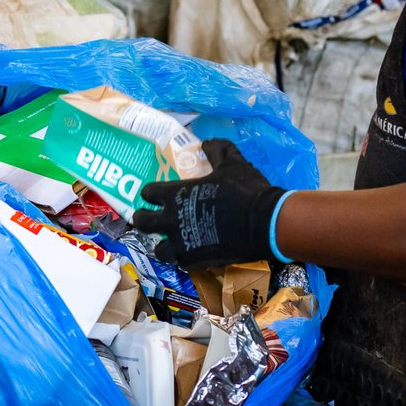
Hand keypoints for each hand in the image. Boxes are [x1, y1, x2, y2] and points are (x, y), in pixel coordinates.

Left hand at [134, 139, 287, 266]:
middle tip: (151, 219)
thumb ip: (218, 150)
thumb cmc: (245, 190)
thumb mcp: (232, 163)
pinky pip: (180, 263)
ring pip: (158, 249)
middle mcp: (172, 220)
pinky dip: (184, 258)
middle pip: (142, 222)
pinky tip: (192, 253)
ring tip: (171, 242)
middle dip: (143, 219)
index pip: (148, 192)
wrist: (264, 223)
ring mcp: (181, 244)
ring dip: (163, 244)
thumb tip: (207, 142)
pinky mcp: (194, 261)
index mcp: (176, 195)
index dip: (150, 193)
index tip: (154, 194)